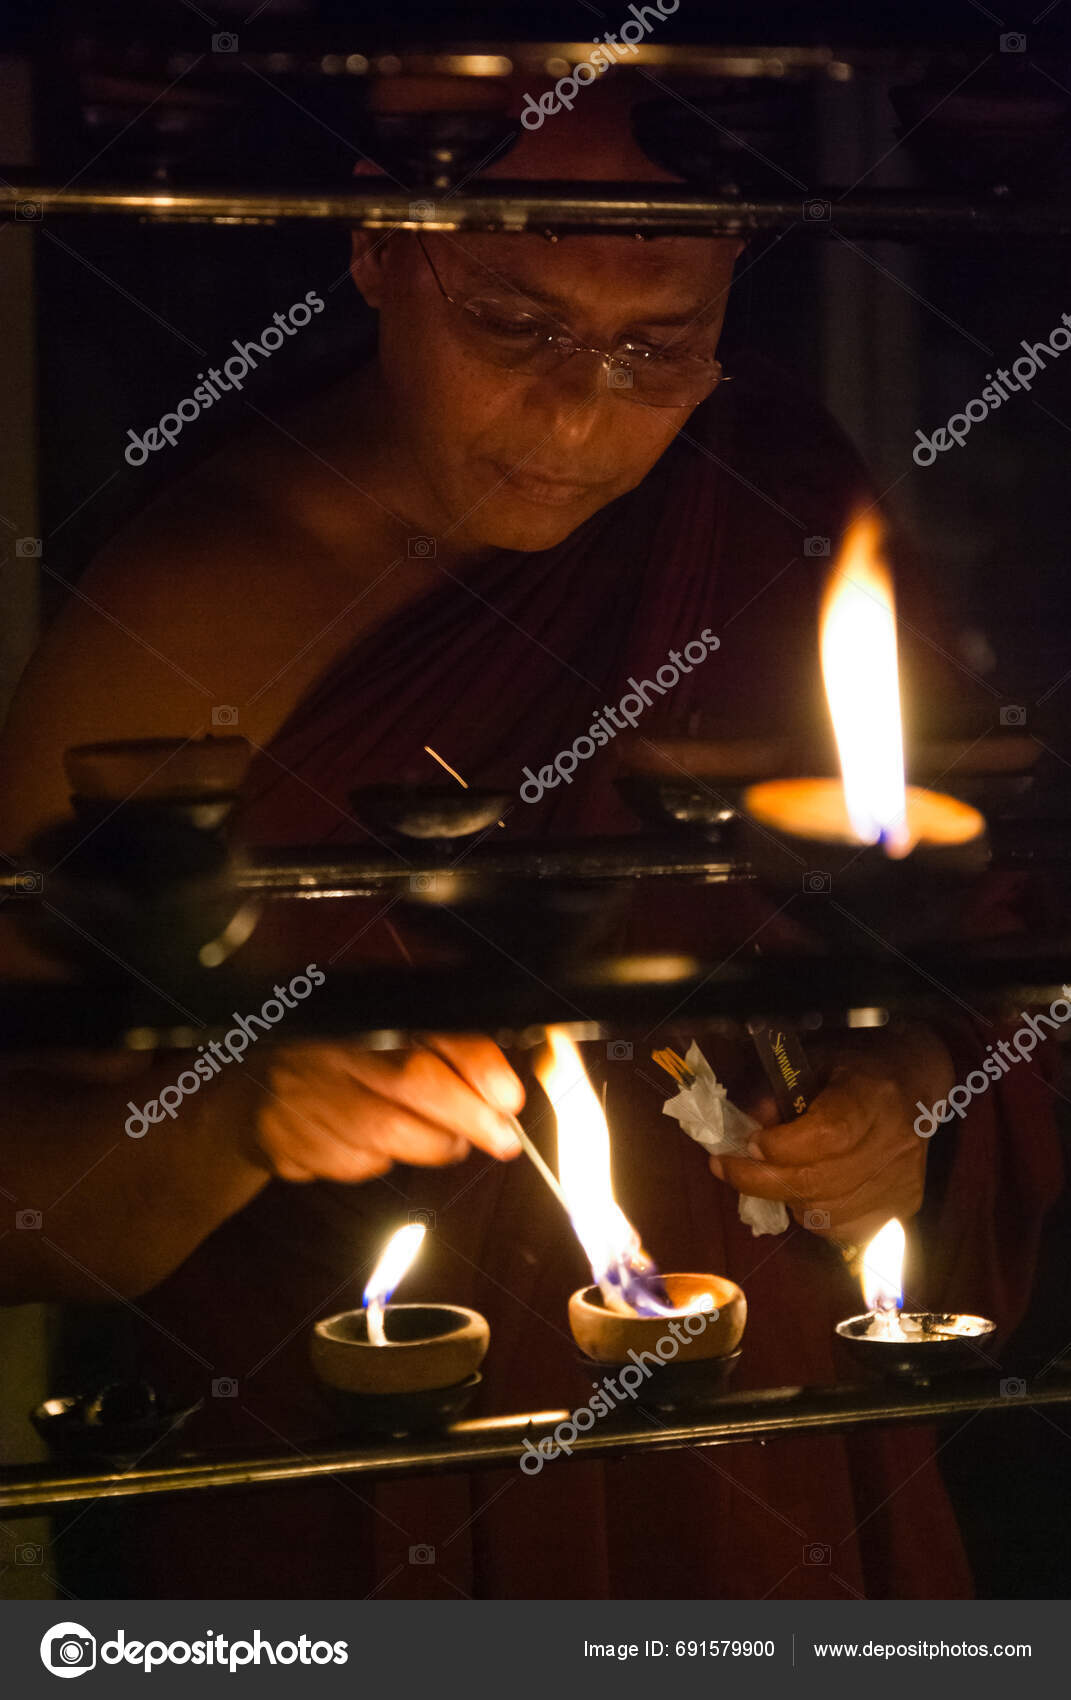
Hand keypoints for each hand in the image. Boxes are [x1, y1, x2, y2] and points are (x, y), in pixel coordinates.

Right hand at [242, 1034, 524, 1182]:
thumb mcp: (379, 1028)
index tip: (508, 1096)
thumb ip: (440, 1041)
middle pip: (411, 1080)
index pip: (428, 1026)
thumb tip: (503, 1081)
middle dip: (468, 1116)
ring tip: (449, 1141)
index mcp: (358, 1004)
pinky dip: (377, 1161)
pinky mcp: (283, 1138)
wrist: (246, 1089)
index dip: (475, 1062)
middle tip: (504, 1140)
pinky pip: (350, 1161)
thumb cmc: (334, 1057)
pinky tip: (376, 1145)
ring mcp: (299, 1091)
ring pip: (385, 1132)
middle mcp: (325, 1042)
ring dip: (431, 1144)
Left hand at [708, 1022, 956, 1246]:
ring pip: (829, 1213)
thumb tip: (744, 1131)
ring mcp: (902, 1180)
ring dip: (786, 1200)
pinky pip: (846, 1231)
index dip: (782, 1146)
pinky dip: (815, 1218)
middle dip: (762, 1180)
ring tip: (768, 1178)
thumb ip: (774, 1092)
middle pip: (821, 1182)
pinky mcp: (903, 1206)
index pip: (828, 1134)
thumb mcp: (811, 1062)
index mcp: (873, 1096)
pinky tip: (803, 1194)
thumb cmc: (854, 1069)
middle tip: (726, 1169)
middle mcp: (894, 1142)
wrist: (912, 1083)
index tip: (749, 1142)